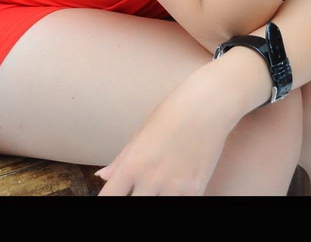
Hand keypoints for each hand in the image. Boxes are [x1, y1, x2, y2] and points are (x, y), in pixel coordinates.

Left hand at [96, 67, 238, 195]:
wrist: (208, 103)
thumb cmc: (173, 111)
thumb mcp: (142, 132)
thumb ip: (122, 159)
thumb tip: (102, 177)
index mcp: (133, 162)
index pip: (110, 197)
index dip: (108, 200)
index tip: (115, 196)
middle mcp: (151, 178)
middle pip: (133, 206)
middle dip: (134, 199)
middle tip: (140, 189)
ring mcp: (174, 186)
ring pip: (156, 207)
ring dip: (156, 198)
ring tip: (159, 186)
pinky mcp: (196, 190)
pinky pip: (180, 204)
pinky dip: (176, 197)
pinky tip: (176, 186)